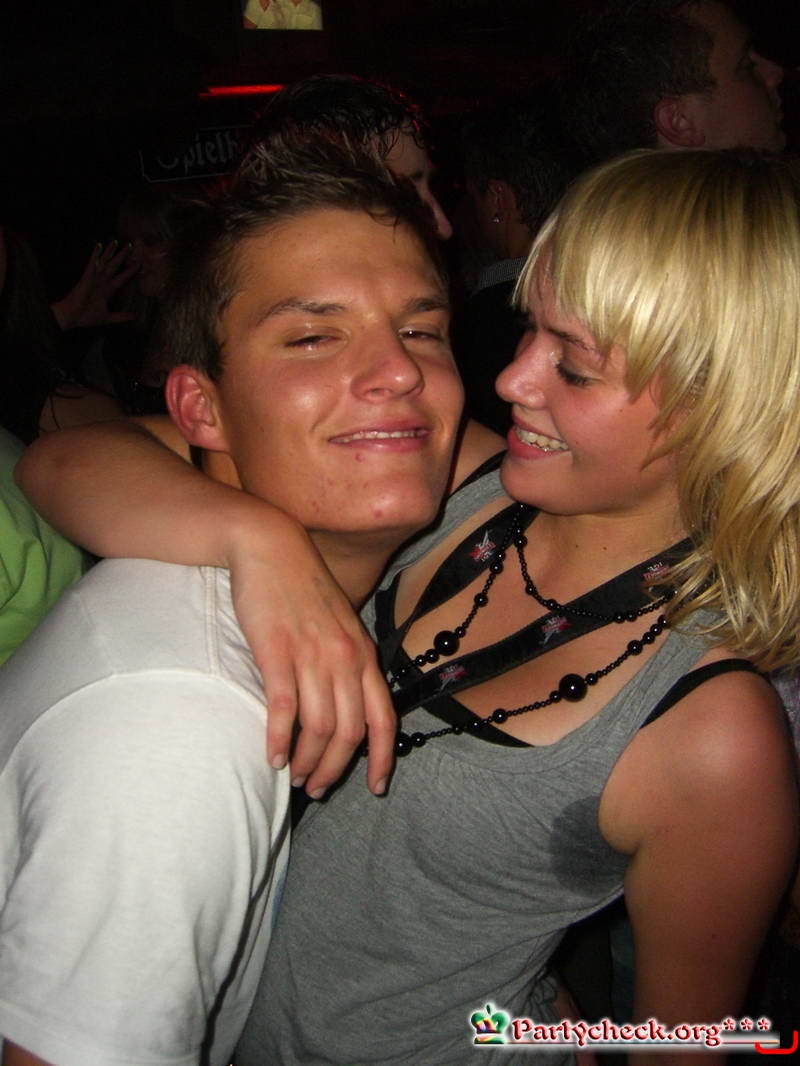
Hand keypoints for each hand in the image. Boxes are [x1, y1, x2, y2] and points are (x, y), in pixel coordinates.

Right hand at [51, 241, 138, 329]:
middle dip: (123, 256)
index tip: (139, 264)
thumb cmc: (86, 317)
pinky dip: (96, 254)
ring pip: (105, 262)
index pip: (122, 278)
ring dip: (111, 251)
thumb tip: (134, 316)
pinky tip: (99, 245)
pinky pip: (92, 264)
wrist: (72, 317)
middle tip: (130, 245)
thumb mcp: (108, 317)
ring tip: (116, 241)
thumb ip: (121, 317)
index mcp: (108, 290)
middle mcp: (103, 281)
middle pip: (115, 266)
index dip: (131, 271)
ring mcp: (95, 278)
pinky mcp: (87, 277)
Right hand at [227, 517, 395, 798]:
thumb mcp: (338, 624)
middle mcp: (344, 658)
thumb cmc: (301, 589)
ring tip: (295, 778)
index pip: (383, 718)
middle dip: (335, 769)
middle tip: (317, 788)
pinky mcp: (277, 651)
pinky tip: (273, 758)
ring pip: (319, 727)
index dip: (383, 758)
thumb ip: (347, 661)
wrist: (269, 547)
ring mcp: (312, 654)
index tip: (376, 788)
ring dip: (308, 761)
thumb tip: (346, 705)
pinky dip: (280, 740)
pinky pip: (285, 708)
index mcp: (362, 654)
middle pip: (349, 732)